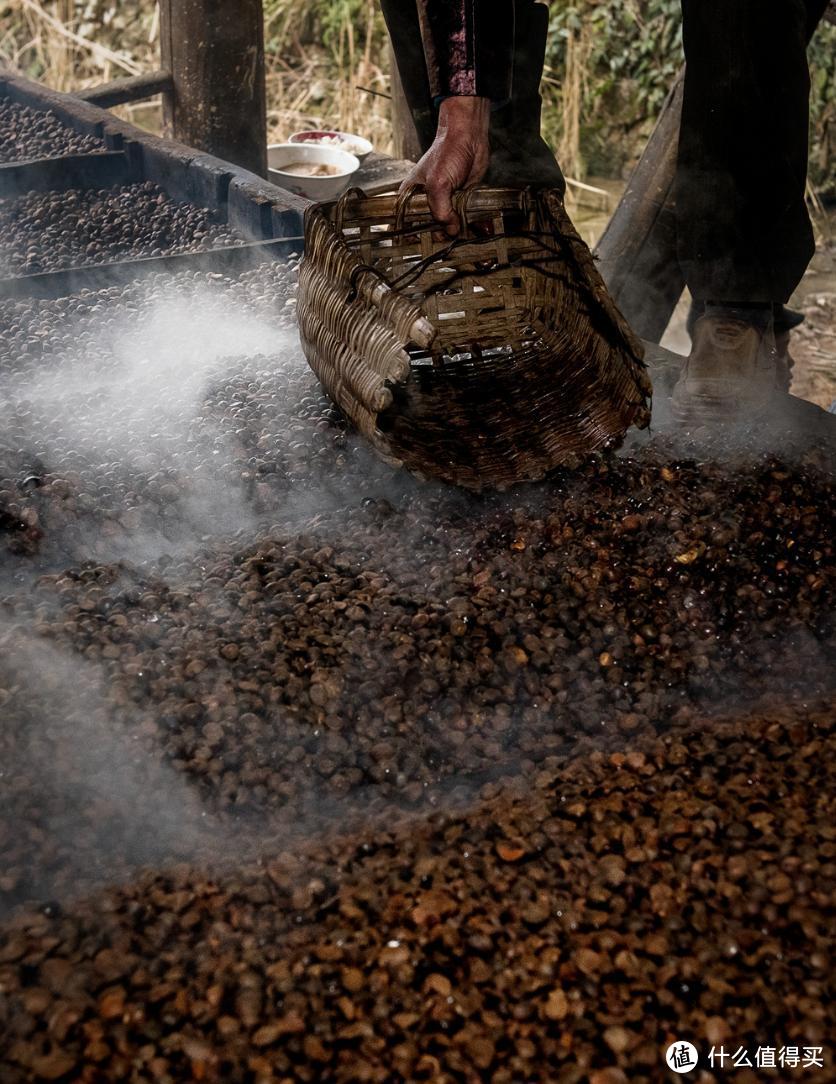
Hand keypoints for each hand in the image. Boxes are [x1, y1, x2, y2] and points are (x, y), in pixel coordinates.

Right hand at [402, 96, 490, 236]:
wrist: (469, 136)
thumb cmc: (446, 153)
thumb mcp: (438, 184)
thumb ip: (441, 211)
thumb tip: (450, 231)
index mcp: (411, 198)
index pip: (407, 226)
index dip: (415, 238)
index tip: (427, 246)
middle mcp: (426, 203)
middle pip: (431, 230)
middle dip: (442, 238)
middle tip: (453, 242)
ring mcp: (445, 204)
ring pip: (450, 227)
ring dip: (461, 235)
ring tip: (471, 236)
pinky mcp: (461, 202)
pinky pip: (465, 220)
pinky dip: (474, 226)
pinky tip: (482, 229)